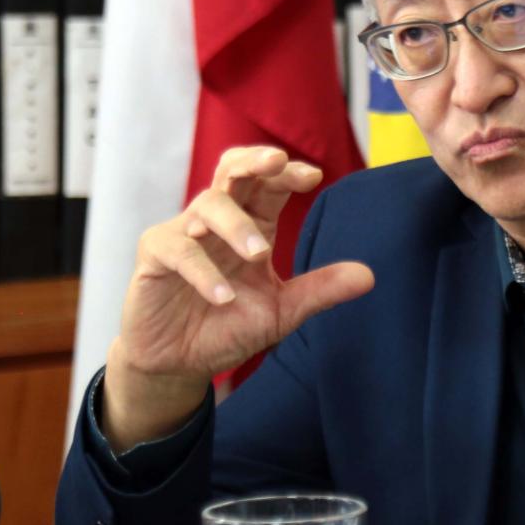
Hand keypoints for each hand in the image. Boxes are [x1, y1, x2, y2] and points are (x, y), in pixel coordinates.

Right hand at [102, 146, 373, 450]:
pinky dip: (203, 271)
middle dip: (255, 161)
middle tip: (278, 163)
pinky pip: (178, 250)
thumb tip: (369, 275)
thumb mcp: (281, 311)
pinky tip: (224, 297)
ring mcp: (183, 234)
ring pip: (208, 205)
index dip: (287, 173)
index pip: (268, 184)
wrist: (179, 364)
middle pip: (232, 171)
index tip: (313, 176)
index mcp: (251, 224)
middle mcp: (217, 221)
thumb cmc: (227, 327)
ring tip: (260, 254)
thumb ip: (320, 290)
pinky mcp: (155, 257)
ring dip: (236, 225)